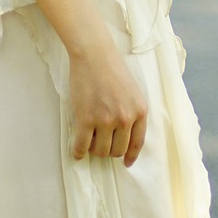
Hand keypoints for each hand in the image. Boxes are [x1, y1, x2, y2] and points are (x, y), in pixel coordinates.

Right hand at [67, 44, 147, 167]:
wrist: (94, 55)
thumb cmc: (112, 70)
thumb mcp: (133, 92)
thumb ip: (132, 114)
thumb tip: (125, 139)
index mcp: (140, 111)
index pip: (137, 143)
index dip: (131, 156)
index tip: (126, 162)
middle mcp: (125, 118)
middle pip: (117, 150)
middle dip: (109, 150)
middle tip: (101, 141)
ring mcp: (105, 120)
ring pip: (100, 151)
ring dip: (94, 149)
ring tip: (90, 138)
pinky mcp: (85, 119)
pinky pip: (81, 147)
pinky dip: (78, 152)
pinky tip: (77, 150)